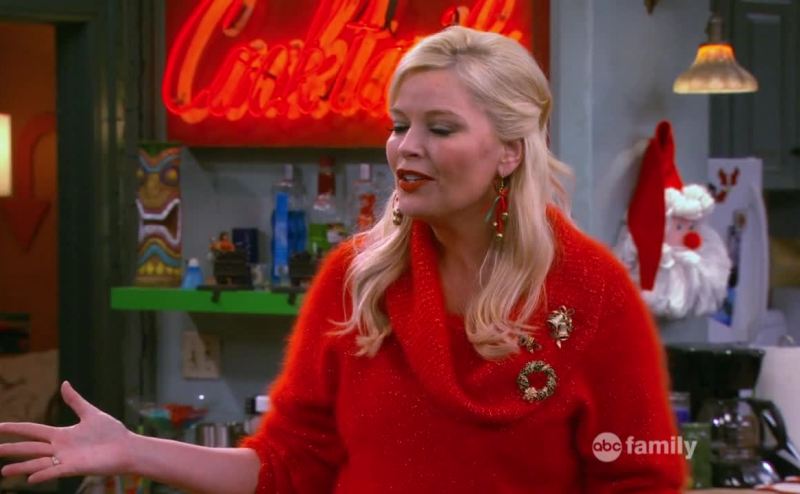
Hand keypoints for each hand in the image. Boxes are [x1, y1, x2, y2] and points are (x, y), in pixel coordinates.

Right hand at [0, 381, 133, 482]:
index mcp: (61, 434)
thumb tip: (64, 383)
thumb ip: (75, 401)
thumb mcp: (91, 413)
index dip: (16, 429)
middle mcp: (60, 448)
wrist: (127, 447)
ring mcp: (66, 459)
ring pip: (38, 463)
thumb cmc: (111, 432)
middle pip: (30, 448)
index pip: (32, 431)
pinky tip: (30, 479)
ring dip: (21, 468)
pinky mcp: (75, 468)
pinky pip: (55, 472)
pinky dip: (43, 474)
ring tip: (3, 472)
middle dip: (11, 450)